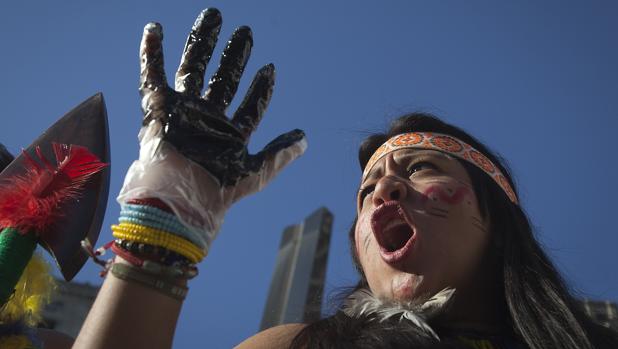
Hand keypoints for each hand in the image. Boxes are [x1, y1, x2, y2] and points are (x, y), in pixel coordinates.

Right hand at [139, 8, 303, 185]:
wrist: (181, 201)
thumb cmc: (217, 192)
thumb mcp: (257, 171)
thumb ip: (281, 152)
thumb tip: (306, 138)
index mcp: (229, 135)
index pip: (249, 105)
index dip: (261, 88)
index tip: (270, 68)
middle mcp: (207, 120)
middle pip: (223, 79)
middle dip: (234, 55)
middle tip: (246, 32)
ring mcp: (183, 112)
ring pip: (193, 69)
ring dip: (202, 43)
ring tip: (213, 16)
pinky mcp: (158, 108)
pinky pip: (152, 75)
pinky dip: (151, 54)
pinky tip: (155, 29)